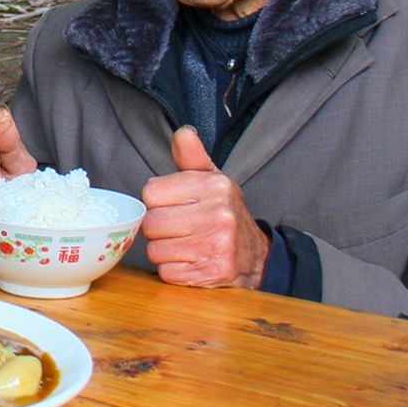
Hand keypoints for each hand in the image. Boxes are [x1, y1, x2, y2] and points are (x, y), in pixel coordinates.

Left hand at [140, 126, 269, 287]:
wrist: (256, 255)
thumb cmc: (223, 213)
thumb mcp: (212, 180)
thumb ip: (191, 156)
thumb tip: (183, 133)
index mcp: (215, 186)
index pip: (151, 192)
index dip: (157, 201)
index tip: (172, 205)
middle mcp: (219, 214)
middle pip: (151, 223)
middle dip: (158, 229)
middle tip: (178, 228)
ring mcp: (217, 245)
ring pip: (155, 250)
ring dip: (164, 251)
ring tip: (185, 244)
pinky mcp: (213, 272)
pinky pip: (167, 273)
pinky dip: (173, 270)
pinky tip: (191, 261)